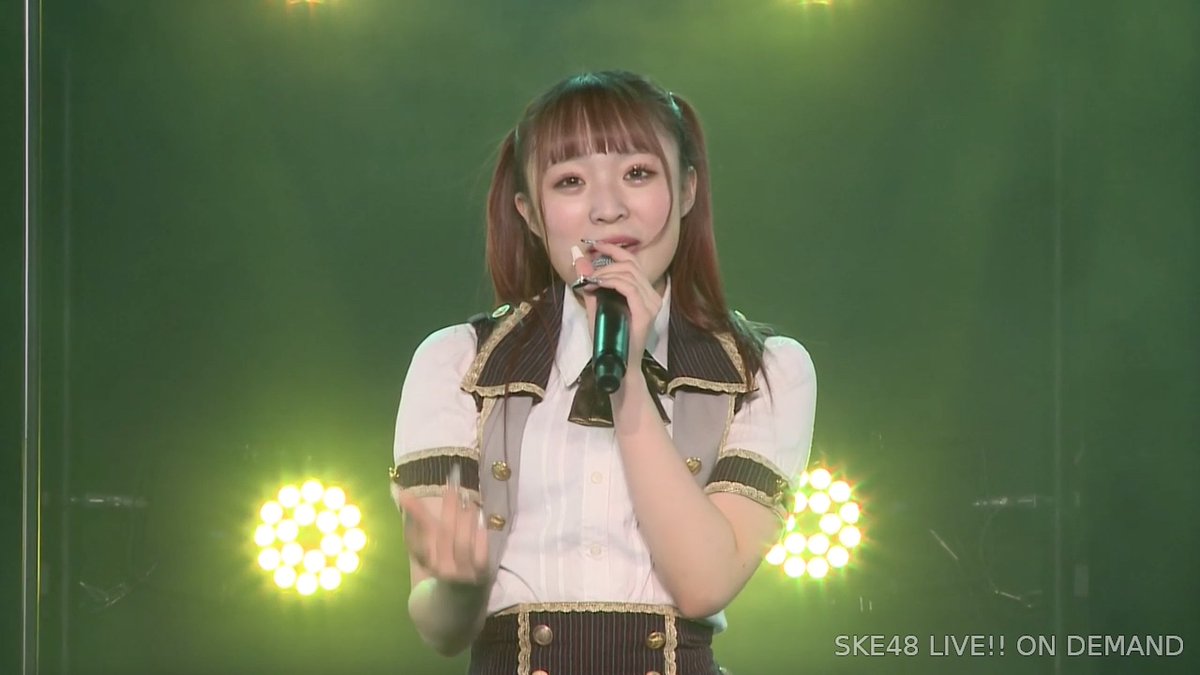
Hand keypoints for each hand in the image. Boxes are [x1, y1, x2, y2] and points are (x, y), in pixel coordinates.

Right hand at [392, 464, 489, 588]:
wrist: (462, 599)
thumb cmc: (445, 563)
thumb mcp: (431, 545)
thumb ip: (420, 520)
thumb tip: (404, 494)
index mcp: (427, 561)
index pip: (419, 535)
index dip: (415, 513)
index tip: (409, 494)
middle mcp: (442, 568)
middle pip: (444, 535)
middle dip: (448, 509)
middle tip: (452, 488)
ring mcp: (462, 572)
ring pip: (462, 543)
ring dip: (466, 519)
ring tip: (468, 501)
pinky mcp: (482, 573)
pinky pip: (480, 553)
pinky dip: (480, 535)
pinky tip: (482, 520)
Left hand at [571, 240, 662, 363]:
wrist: (618, 364)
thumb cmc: (608, 338)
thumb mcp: (596, 306)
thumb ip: (590, 285)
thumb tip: (579, 261)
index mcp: (644, 292)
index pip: (632, 262)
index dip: (614, 249)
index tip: (594, 244)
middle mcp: (652, 296)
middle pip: (631, 264)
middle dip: (606, 261)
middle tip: (588, 270)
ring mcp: (651, 304)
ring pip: (629, 274)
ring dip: (606, 273)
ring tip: (591, 281)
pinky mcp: (645, 313)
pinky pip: (629, 288)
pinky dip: (612, 282)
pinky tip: (599, 285)